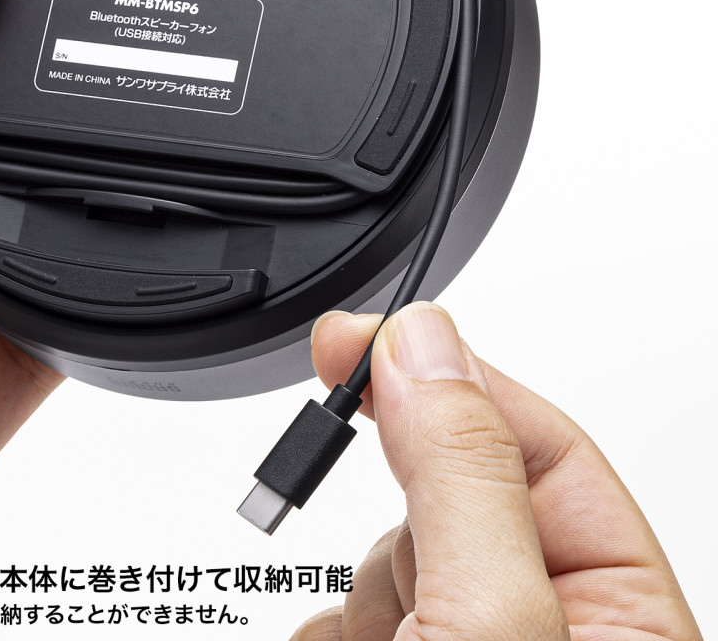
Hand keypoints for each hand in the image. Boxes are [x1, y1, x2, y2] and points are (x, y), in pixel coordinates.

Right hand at [292, 302, 701, 640]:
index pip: (546, 447)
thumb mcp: (487, 624)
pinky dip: (327, 622)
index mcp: (624, 622)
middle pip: (452, 498)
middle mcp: (548, 631)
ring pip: (390, 557)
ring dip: (363, 594)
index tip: (361, 338)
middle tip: (398, 586)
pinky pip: (341, 609)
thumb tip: (424, 342)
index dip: (452, 381)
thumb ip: (463, 474)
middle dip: (404, 527)